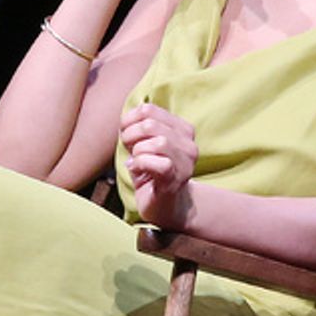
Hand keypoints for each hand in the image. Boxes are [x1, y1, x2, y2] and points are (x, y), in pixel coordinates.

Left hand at [119, 102, 197, 228]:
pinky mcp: (177, 179)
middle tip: (129, 150)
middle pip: (150, 124)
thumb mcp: (146, 145)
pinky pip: (158, 163)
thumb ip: (140, 129)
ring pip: (158, 142)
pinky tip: (137, 170)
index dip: (129, 120)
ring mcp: (185, 162)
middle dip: (130, 136)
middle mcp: (189, 144)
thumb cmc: (152, 174)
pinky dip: (141, 164)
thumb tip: (128, 118)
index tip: (126, 135)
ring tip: (136, 161)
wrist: (165, 206)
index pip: (149, 109)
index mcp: (183, 130)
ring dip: (137, 152)